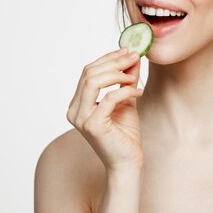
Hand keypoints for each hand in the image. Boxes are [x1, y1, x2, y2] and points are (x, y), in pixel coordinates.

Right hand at [67, 48, 144, 173]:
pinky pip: (109, 98)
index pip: (88, 72)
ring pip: (92, 81)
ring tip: (133, 76)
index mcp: (78, 103)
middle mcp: (74, 110)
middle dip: (113, 61)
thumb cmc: (125, 133)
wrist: (128, 161)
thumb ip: (126, 79)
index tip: (127, 51)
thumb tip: (132, 56)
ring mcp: (81, 118)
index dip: (107, 58)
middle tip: (134, 56)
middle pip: (89, 73)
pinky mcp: (93, 125)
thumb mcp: (126, 99)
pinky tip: (138, 92)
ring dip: (116, 73)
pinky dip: (125, 90)